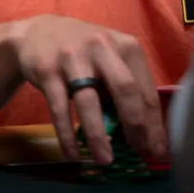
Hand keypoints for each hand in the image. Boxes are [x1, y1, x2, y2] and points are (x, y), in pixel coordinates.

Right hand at [14, 15, 166, 164]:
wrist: (37, 32)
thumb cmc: (84, 53)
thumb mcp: (110, 59)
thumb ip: (125, 87)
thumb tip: (144, 135)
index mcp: (125, 46)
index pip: (145, 90)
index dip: (153, 124)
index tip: (157, 151)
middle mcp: (101, 47)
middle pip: (125, 90)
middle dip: (135, 125)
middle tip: (137, 151)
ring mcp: (72, 58)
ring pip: (89, 101)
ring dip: (99, 135)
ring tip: (105, 160)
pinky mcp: (46, 69)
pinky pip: (59, 107)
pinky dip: (66, 134)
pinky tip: (72, 153)